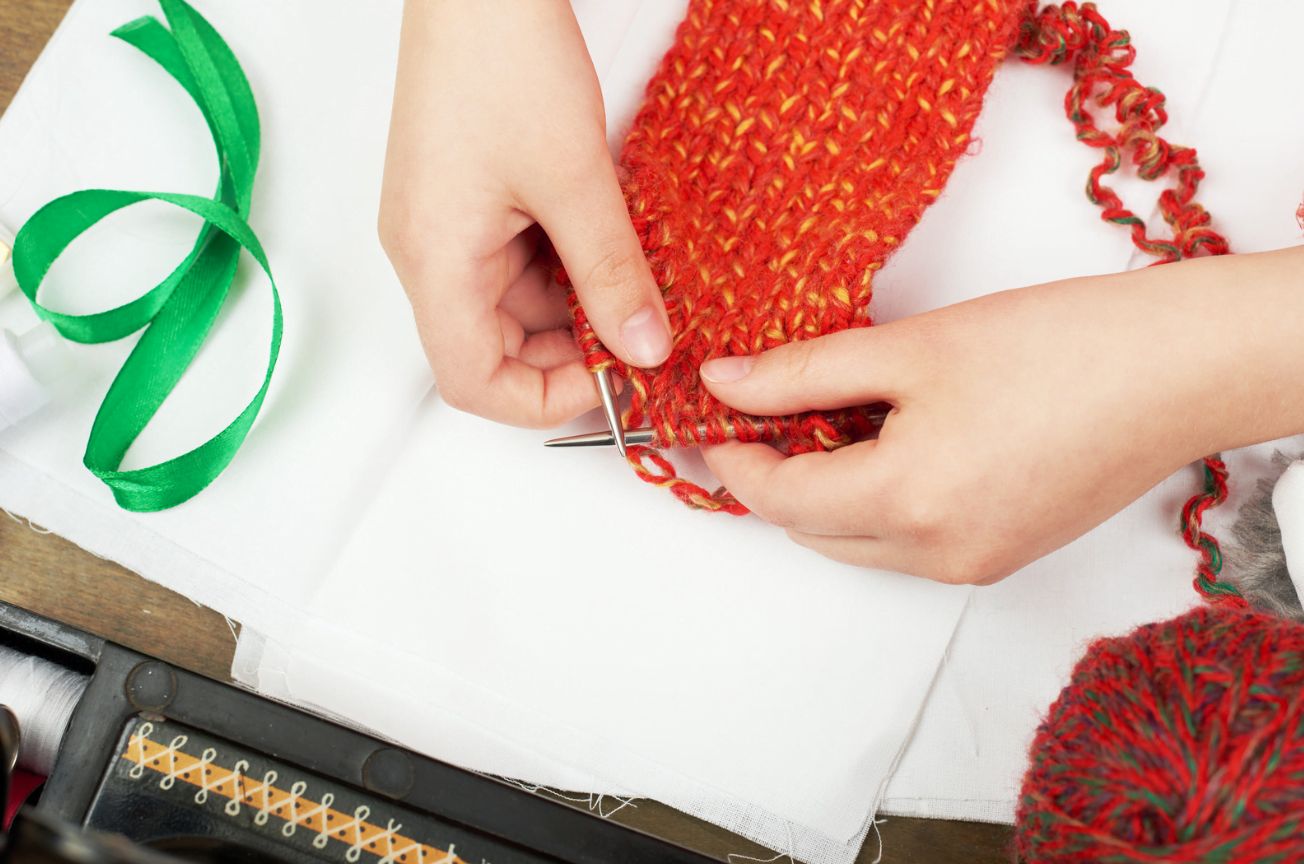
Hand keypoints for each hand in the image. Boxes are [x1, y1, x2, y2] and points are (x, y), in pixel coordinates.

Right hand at [378, 0, 671, 427]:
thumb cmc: (500, 56)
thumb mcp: (575, 180)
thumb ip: (611, 274)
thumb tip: (643, 348)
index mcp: (435, 261)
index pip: (474, 382)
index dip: (543, 402)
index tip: (611, 386)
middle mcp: (428, 254)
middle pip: (494, 349)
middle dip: (569, 354)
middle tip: (639, 339)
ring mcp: (445, 227)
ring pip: (512, 307)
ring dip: (573, 309)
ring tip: (634, 286)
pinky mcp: (468, 202)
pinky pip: (516, 263)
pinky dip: (565, 269)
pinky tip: (609, 248)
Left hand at [699, 248, 1303, 584]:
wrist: (1178, 369)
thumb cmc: (1059, 345)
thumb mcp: (911, 348)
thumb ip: (804, 373)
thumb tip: (726, 384)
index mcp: (907, 503)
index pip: (779, 499)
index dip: (733, 457)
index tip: (710, 417)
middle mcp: (936, 555)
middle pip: (812, 530)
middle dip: (774, 476)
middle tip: (758, 411)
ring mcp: (973, 564)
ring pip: (857, 543)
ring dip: (824, 491)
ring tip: (826, 417)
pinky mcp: (1002, 555)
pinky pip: (906, 543)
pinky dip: (876, 502)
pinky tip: (887, 441)